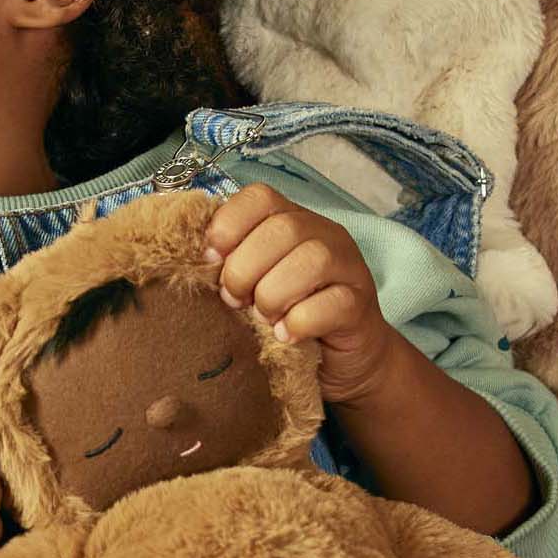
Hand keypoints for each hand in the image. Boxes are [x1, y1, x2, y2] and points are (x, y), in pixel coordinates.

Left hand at [202, 182, 401, 406]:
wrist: (342, 360)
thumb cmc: (290, 316)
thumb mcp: (256, 283)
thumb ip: (234, 263)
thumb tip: (197, 259)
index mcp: (295, 220)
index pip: (260, 197)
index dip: (228, 225)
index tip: (211, 261)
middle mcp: (325, 234)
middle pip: (282, 228)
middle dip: (245, 268)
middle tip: (235, 300)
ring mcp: (349, 267)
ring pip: (312, 260)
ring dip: (273, 295)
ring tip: (263, 318)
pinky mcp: (360, 305)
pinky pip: (332, 303)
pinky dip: (299, 323)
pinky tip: (285, 336)